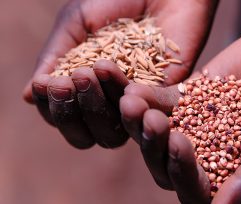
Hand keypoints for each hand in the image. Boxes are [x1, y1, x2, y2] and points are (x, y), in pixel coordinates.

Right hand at [22, 0, 217, 148]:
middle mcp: (111, 104)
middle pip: (88, 136)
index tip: (47, 83)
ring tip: (92, 70)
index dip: (53, 107)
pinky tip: (111, 70)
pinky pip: (146, 111)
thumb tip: (29, 96)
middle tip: (71, 79)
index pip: (65, 117)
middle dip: (71, 114)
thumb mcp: (76, 24)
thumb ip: (55, 59)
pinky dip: (128, 96)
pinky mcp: (166, 97)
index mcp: (88, 91)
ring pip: (114, 133)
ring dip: (96, 106)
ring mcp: (138, 104)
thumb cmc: (114, 2)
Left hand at [120, 18, 240, 202]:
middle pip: (165, 161)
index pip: (194, 189)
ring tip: (130, 102)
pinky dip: (144, 96)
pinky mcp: (184, 98)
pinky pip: (158, 101)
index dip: (182, 171)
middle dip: (154, 143)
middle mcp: (204, 153)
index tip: (179, 143)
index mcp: (228, 174)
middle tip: (152, 120)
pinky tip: (130, 89)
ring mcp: (190, 124)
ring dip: (140, 119)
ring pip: (156, 130)